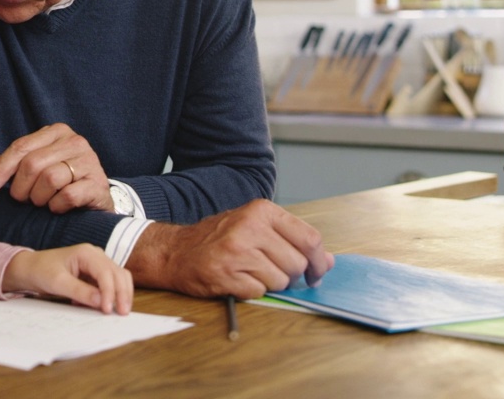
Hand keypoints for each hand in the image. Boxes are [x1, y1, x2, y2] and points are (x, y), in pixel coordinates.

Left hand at [0, 123, 112, 213]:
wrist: (95, 200)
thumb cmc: (61, 182)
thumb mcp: (39, 167)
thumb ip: (16, 165)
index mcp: (56, 132)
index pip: (20, 147)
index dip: (0, 170)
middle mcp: (75, 141)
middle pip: (32, 164)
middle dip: (21, 188)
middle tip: (24, 200)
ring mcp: (89, 161)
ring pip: (49, 179)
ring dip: (39, 198)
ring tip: (43, 202)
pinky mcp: (98, 184)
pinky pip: (67, 196)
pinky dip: (56, 206)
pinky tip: (58, 207)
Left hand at [2, 244, 132, 314]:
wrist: (30, 269)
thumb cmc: (41, 271)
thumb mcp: (58, 282)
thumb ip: (79, 291)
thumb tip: (100, 301)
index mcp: (87, 253)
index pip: (106, 272)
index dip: (110, 291)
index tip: (107, 309)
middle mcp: (96, 256)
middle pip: (118, 274)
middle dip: (122, 294)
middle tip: (122, 314)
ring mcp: (97, 264)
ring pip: (118, 278)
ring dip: (120, 294)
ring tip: (117, 312)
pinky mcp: (95, 274)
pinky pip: (109, 285)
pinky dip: (110, 295)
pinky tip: (98, 307)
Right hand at [125, 199, 333, 298]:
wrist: (176, 251)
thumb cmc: (219, 239)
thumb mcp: (256, 228)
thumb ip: (293, 241)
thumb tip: (328, 261)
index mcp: (261, 210)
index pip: (309, 239)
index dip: (318, 261)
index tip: (315, 272)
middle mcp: (250, 227)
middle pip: (297, 263)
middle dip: (289, 274)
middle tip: (269, 269)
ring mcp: (237, 251)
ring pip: (281, 281)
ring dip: (270, 283)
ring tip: (249, 271)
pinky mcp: (227, 275)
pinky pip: (260, 292)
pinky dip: (252, 291)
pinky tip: (237, 279)